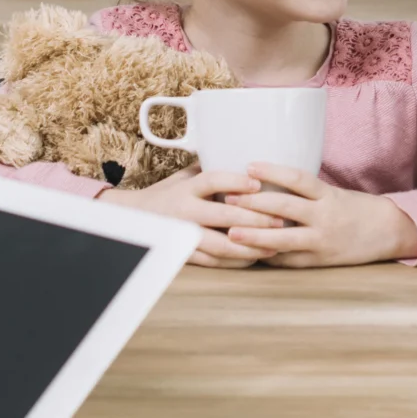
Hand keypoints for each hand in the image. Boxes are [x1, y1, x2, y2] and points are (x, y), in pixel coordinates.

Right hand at [97, 167, 287, 267]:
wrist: (135, 220)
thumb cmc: (167, 194)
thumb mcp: (183, 177)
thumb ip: (209, 169)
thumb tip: (246, 155)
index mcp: (186, 188)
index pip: (212, 180)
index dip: (235, 181)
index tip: (258, 183)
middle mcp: (184, 211)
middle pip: (223, 216)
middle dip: (255, 219)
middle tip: (281, 219)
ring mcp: (184, 235)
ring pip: (220, 244)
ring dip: (250, 246)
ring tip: (275, 243)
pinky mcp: (184, 254)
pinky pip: (213, 261)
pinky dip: (236, 261)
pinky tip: (255, 257)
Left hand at [218, 164, 416, 267]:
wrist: (387, 231)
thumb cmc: (355, 208)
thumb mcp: (332, 193)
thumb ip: (304, 192)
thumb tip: (263, 184)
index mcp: (328, 195)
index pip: (297, 179)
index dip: (272, 172)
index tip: (248, 166)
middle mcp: (324, 217)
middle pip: (284, 208)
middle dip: (254, 204)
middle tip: (228, 198)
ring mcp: (321, 241)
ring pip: (283, 239)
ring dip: (254, 236)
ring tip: (231, 233)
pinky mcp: (319, 261)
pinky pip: (289, 261)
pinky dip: (268, 257)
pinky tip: (248, 254)